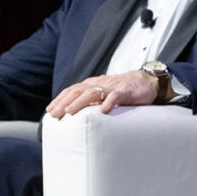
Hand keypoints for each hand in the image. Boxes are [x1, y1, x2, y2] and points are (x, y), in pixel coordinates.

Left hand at [45, 70, 159, 118]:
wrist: (147, 81)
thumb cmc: (124, 90)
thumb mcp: (105, 94)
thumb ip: (93, 101)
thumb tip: (75, 114)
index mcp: (94, 84)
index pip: (72, 90)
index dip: (60, 99)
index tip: (50, 110)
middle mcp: (100, 84)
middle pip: (78, 91)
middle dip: (64, 102)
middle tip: (54, 114)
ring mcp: (112, 87)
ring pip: (92, 93)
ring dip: (79, 102)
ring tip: (70, 112)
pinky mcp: (125, 91)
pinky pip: (115, 96)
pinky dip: (108, 103)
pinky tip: (102, 111)